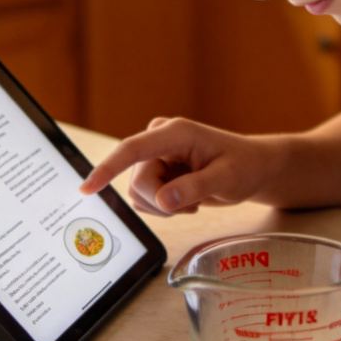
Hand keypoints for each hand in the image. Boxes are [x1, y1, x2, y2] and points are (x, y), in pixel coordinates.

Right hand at [80, 117, 276, 216]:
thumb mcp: (227, 179)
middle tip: (191, 205)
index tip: (87, 188)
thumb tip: (164, 200)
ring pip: (138, 193)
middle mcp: (160, 140)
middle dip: (161, 202)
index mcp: (176, 132)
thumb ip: (195, 188)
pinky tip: (185, 200)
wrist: (253, 169)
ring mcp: (156, 156)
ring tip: (192, 200)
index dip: (108, 168)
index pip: (133, 149)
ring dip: (164, 206)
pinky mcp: (155, 171)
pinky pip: (144, 198)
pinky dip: (164, 208)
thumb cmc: (245, 167)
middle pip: (138, 182)